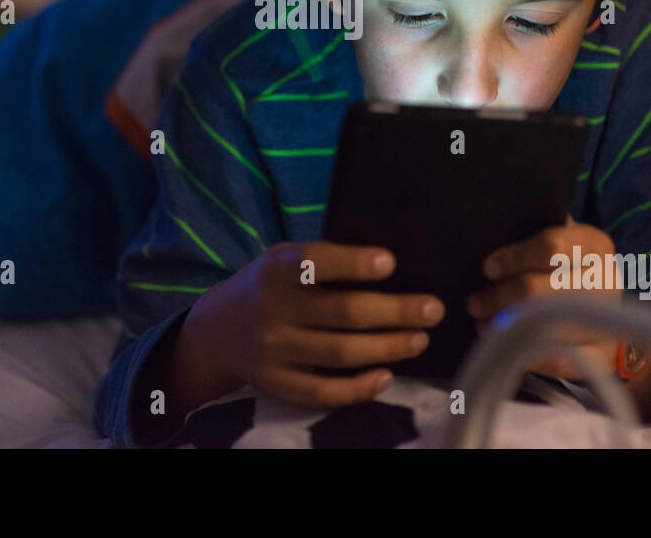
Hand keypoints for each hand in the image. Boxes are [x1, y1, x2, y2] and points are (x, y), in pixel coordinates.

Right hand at [197, 241, 444, 409]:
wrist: (218, 329)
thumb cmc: (270, 285)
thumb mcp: (284, 258)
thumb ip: (323, 261)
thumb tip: (390, 265)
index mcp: (277, 269)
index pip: (314, 263)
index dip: (352, 263)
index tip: (390, 263)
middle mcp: (273, 309)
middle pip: (341, 312)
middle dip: (393, 311)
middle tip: (433, 308)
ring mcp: (274, 350)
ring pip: (339, 353)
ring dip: (387, 347)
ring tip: (419, 338)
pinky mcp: (276, 383)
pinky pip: (322, 392)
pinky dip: (358, 388)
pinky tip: (387, 376)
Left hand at [464, 214, 622, 379]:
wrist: (603, 305)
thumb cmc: (567, 265)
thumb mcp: (558, 239)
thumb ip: (531, 232)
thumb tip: (489, 236)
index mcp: (594, 244)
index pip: (550, 247)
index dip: (514, 258)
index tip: (488, 268)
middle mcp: (606, 280)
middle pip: (540, 290)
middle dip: (500, 297)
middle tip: (475, 303)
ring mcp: (606, 319)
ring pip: (545, 324)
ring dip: (504, 325)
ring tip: (482, 323)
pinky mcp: (601, 355)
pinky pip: (560, 360)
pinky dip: (528, 353)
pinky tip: (504, 344)